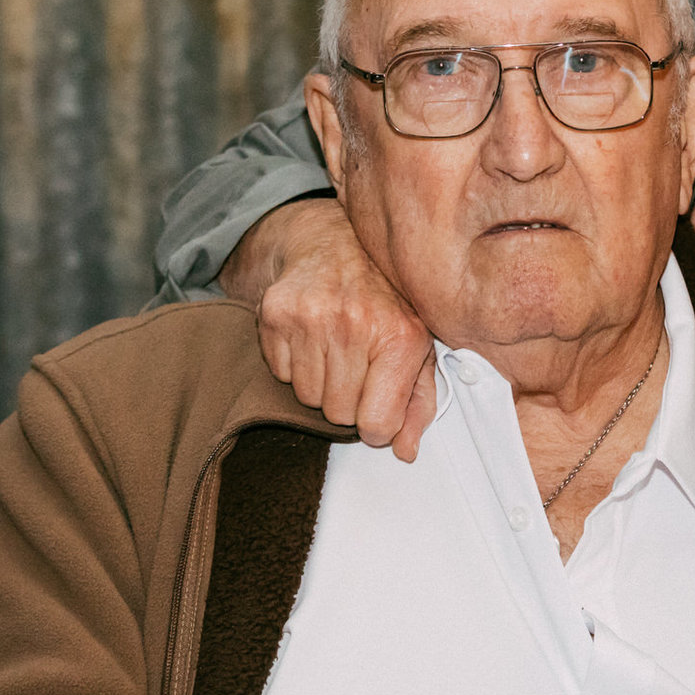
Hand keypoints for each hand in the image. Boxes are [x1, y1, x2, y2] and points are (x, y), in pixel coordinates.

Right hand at [221, 199, 439, 460]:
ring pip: (306, 398)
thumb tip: (406, 453)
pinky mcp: (276, 313)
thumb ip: (419, 403)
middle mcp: (356, 324)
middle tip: (356, 366)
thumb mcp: (419, 347)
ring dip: (320, 383)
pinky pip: (279, 374)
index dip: (376, 423)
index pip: (377, 424)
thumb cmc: (386, 301)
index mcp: (400, 336)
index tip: (377, 402)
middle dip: (347, 400)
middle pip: (338, 414)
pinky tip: (310, 336)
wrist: (334, 242)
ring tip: (334, 348)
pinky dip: (293, 364)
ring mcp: (312, 317)